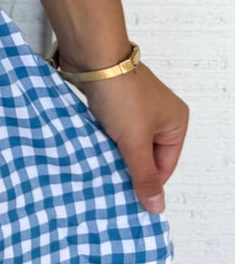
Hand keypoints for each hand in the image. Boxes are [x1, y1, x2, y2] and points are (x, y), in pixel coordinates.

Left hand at [66, 60, 187, 214]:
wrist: (91, 56)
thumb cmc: (121, 92)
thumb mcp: (135, 140)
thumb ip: (144, 175)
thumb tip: (156, 206)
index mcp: (175, 123)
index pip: (164, 167)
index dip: (146, 182)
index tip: (127, 198)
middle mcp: (158, 115)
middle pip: (144, 155)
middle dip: (127, 167)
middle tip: (110, 184)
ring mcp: (134, 108)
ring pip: (124, 143)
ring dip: (111, 154)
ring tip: (97, 167)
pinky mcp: (111, 103)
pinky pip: (109, 131)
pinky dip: (100, 140)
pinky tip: (89, 150)